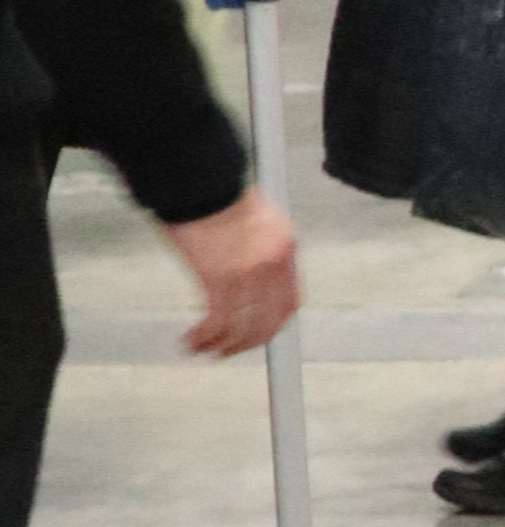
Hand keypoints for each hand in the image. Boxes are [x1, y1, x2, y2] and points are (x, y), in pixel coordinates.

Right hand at [160, 187, 296, 357]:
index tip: (259, 333)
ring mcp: (249, 274)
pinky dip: (205, 337)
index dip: (273, 323)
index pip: (289, 300)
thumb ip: (257, 247)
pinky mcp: (220, 278)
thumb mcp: (254, 219)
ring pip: (242, 327)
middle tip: (230, 349)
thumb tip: (246, 268)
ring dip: (223, 344)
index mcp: (283, 247)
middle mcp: (272, 264)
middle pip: (269, 320)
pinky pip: (218, 321)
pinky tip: (193, 340)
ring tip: (205, 349)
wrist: (201, 177)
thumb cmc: (217, 191)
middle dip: (249, 341)